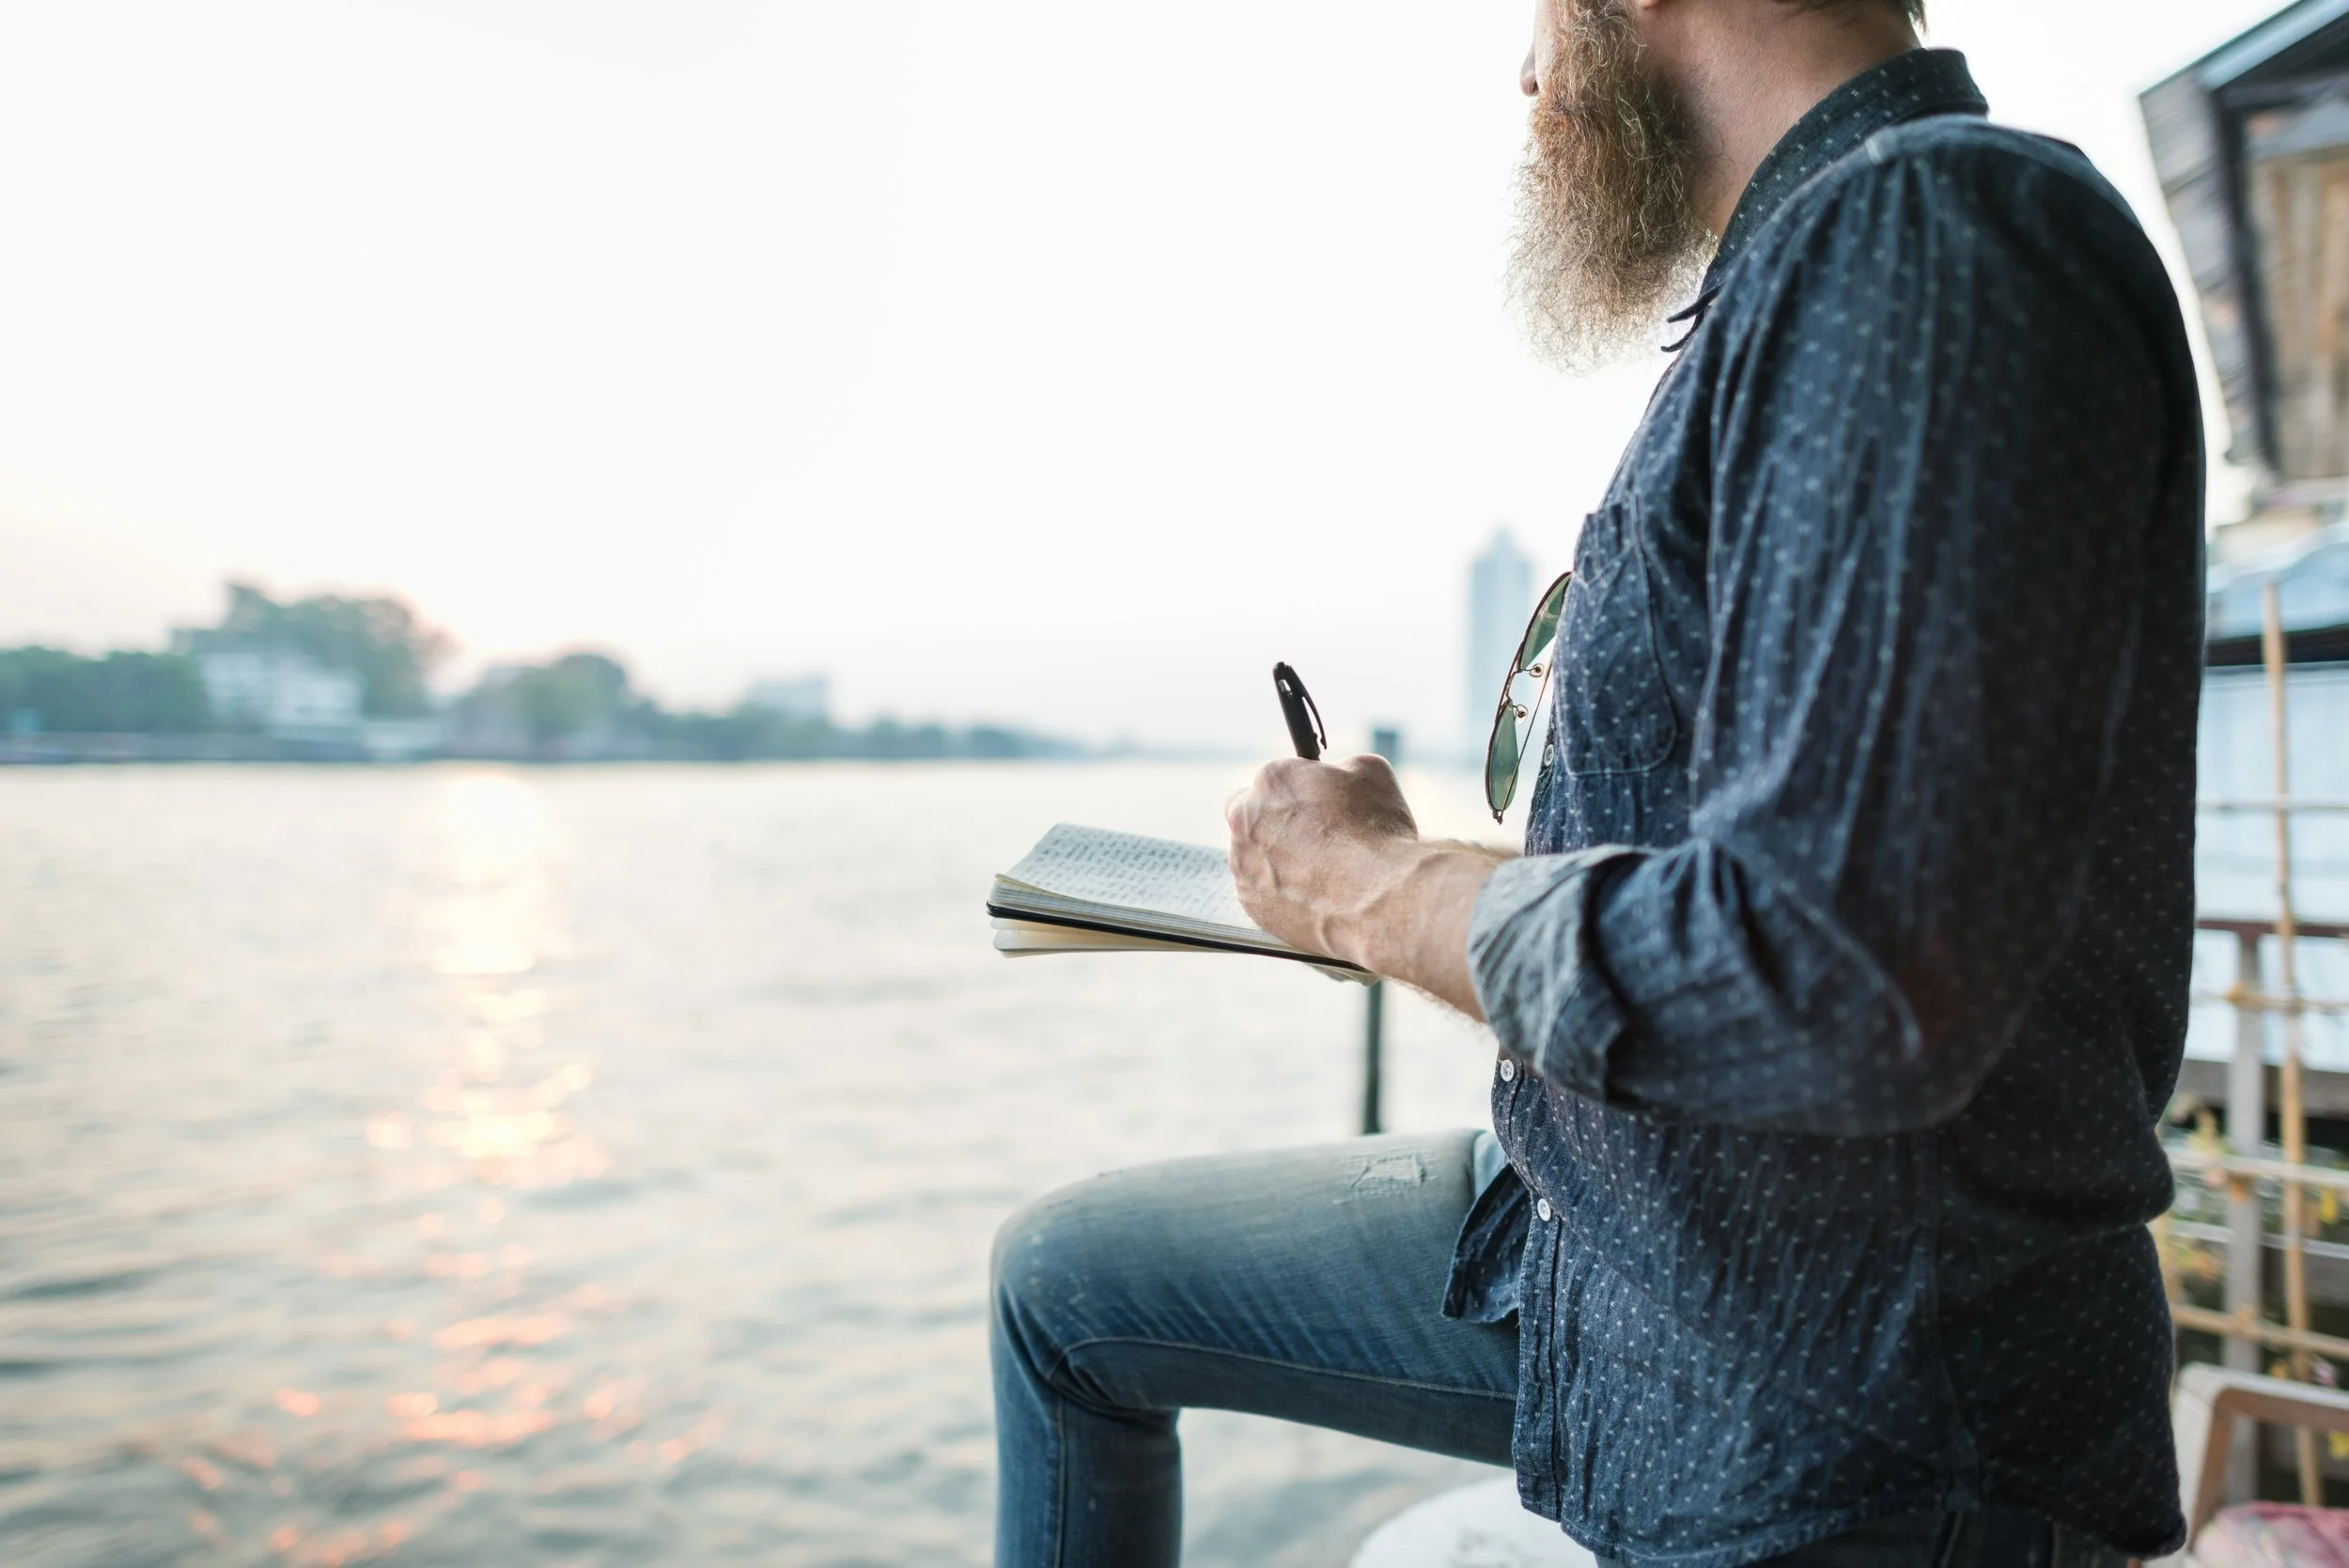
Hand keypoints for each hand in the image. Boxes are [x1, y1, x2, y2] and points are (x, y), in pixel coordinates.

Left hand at [1226, 755, 1507, 1015]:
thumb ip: (1343, 767)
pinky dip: (1281, 894)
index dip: (1294, 795)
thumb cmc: (1378, 834)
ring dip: (1276, 861)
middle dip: (1274, 825)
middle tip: (1311, 840)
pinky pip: (1261, 894)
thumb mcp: (1372, 773)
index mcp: (1271, 780)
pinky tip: (1313, 896)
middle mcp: (1245, 820)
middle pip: (1251, 817)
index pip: (1271, 781)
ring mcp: (1243, 865)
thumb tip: (1339, 774)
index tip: (1313, 809)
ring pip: (1253, 858)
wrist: (1380, 900)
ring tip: (1319, 874)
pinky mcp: (1251, 905)